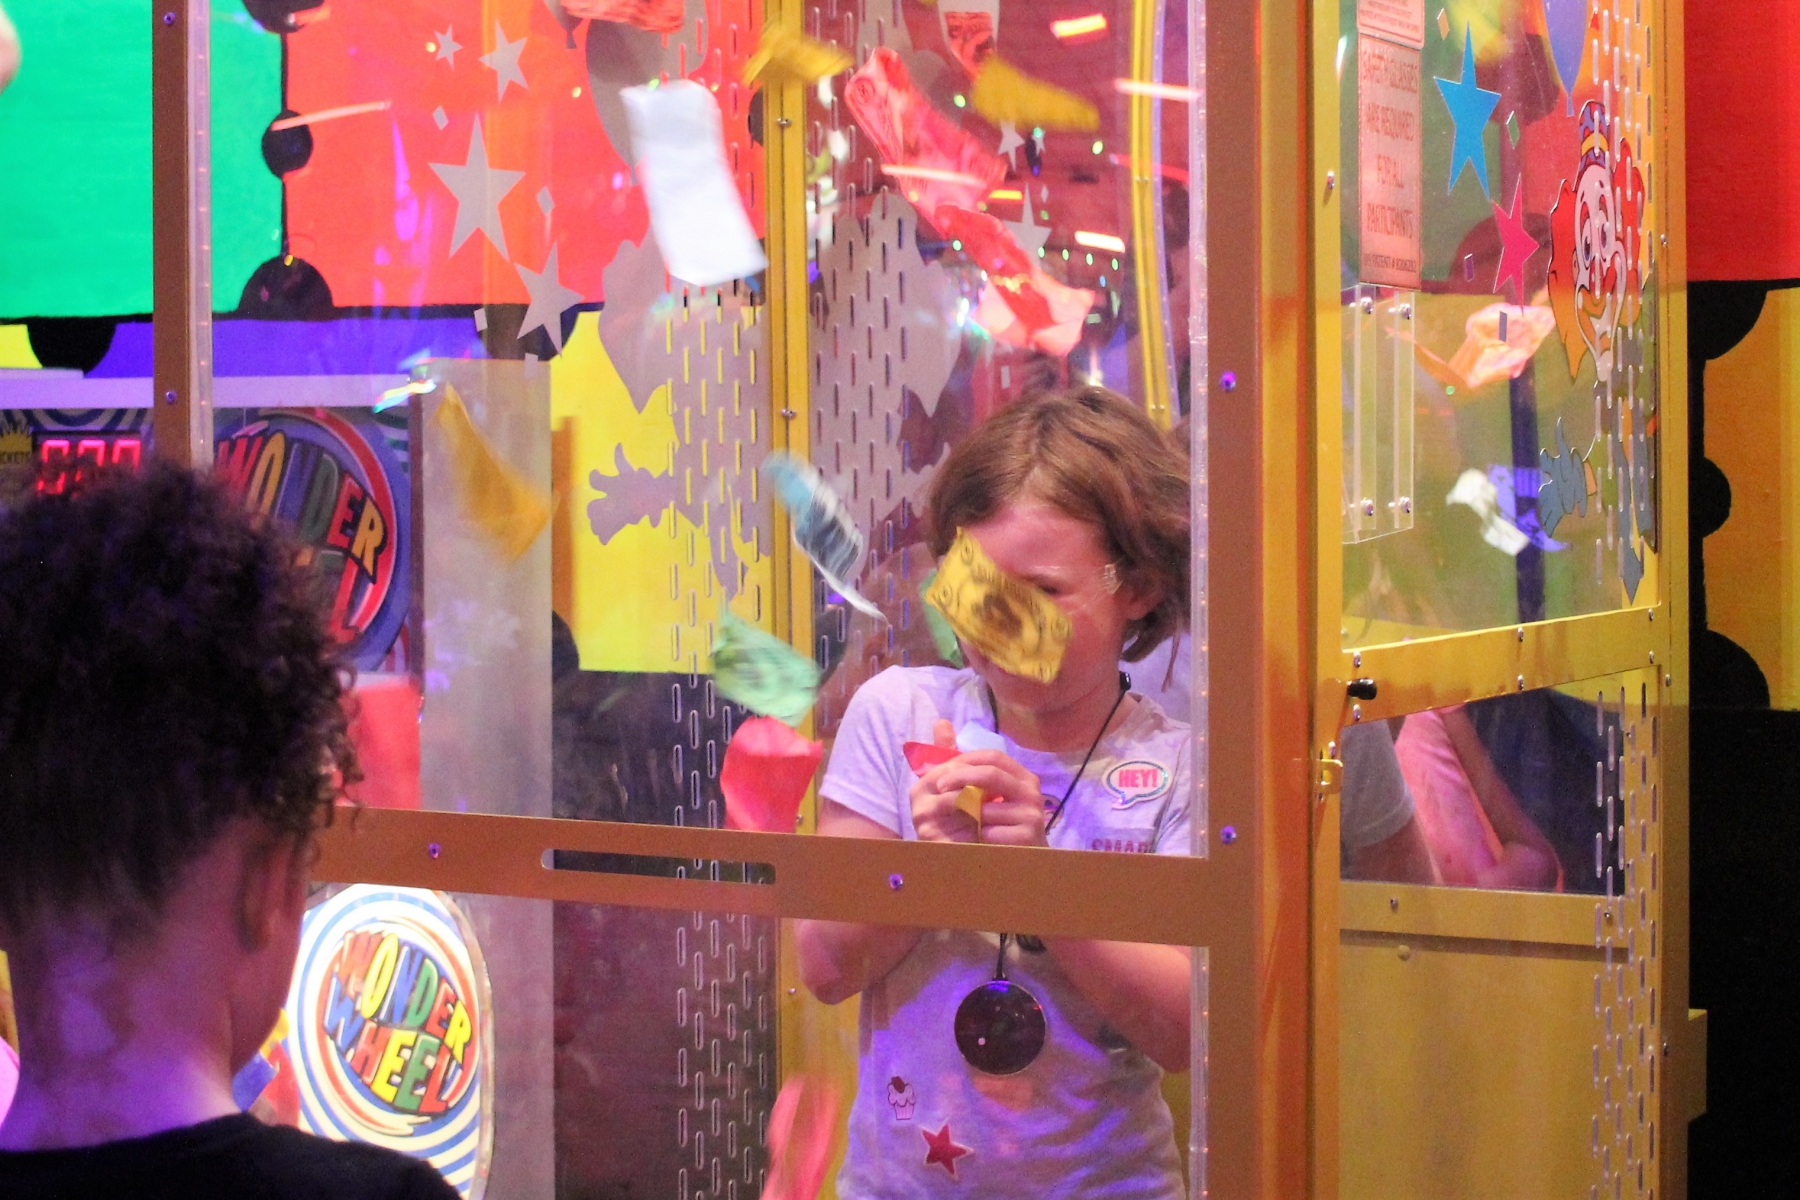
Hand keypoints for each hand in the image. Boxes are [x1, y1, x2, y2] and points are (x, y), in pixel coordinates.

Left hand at [909, 720, 1047, 846]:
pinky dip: (977, 837)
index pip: (993, 756)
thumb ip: (959, 760)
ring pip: (987, 807)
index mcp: (1021, 776)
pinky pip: (990, 832)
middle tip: (938, 789)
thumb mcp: (979, 792)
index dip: (965, 761)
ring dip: (968, 816)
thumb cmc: (997, 824)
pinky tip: (979, 843)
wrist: (1020, 864)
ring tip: (963, 825)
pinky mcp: (1028, 837)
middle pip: (991, 774)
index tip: (941, 774)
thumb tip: (939, 722)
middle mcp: (1032, 791)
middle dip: (960, 779)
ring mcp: (1032, 814)